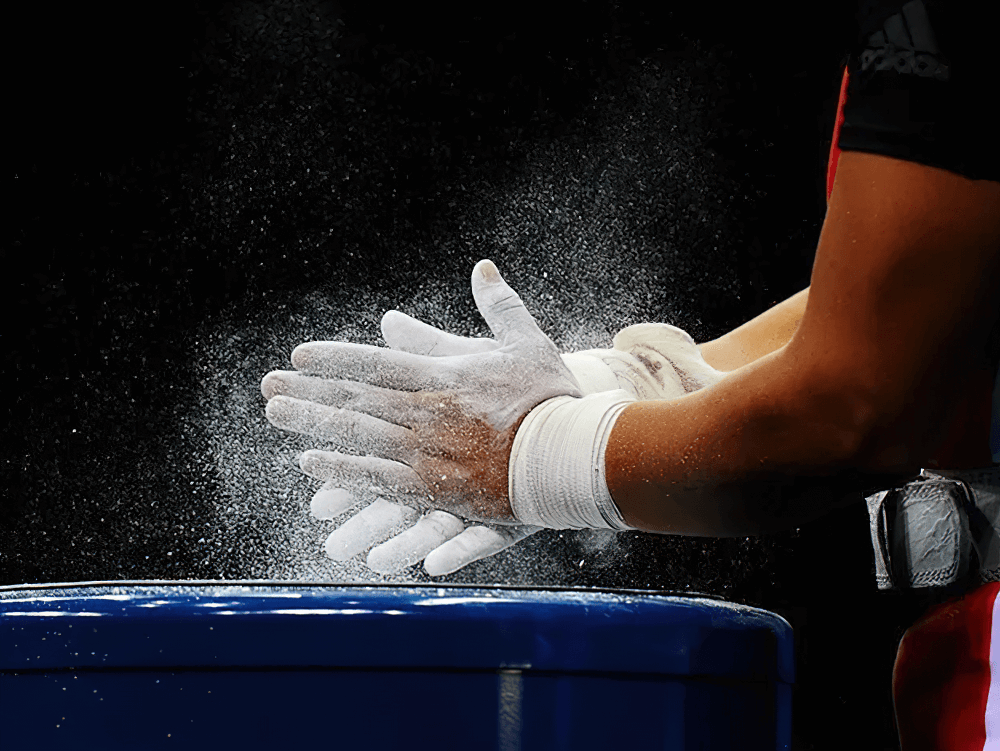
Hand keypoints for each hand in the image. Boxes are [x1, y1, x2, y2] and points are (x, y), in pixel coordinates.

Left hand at [264, 260, 581, 524]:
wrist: (577, 456)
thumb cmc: (552, 399)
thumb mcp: (527, 343)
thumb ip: (499, 305)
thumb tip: (482, 267)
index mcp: (444, 377)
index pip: (376, 363)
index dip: (334, 359)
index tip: (300, 356)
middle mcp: (427, 413)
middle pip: (356, 399)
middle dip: (309, 392)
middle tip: (268, 388)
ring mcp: (429, 453)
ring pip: (358, 436)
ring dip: (313, 424)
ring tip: (277, 416)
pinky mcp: (438, 490)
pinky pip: (379, 480)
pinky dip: (343, 471)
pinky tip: (311, 465)